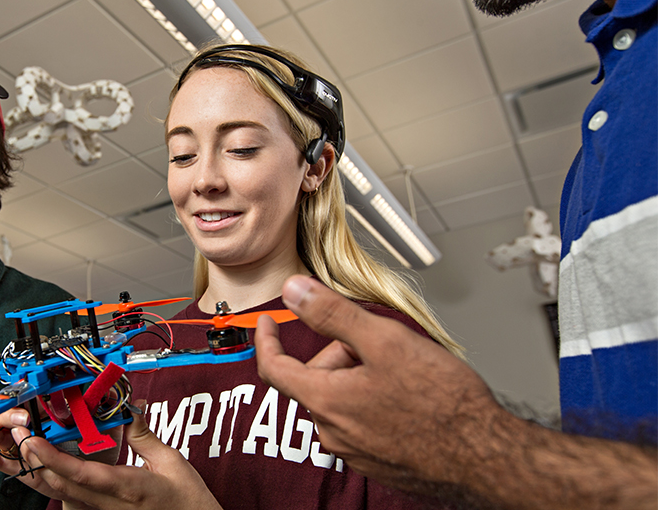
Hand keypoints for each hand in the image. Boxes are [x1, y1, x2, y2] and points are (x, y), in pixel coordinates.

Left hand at [0, 402, 221, 509]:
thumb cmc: (187, 500)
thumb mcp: (171, 461)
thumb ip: (144, 434)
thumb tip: (128, 410)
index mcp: (125, 487)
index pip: (79, 473)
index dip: (50, 458)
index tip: (31, 441)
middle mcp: (107, 503)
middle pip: (58, 485)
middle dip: (32, 461)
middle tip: (15, 436)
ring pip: (60, 494)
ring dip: (35, 472)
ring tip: (15, 451)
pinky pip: (71, 499)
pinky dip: (52, 481)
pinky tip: (41, 468)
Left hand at [254, 275, 502, 490]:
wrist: (484, 457)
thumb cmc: (443, 405)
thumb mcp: (384, 341)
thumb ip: (332, 313)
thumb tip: (293, 291)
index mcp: (326, 401)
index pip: (273, 367)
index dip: (266, 339)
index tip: (267, 322)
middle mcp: (333, 432)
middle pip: (316, 378)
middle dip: (340, 353)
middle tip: (379, 345)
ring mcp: (354, 451)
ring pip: (340, 399)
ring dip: (359, 377)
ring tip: (402, 372)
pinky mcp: (376, 462)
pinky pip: (361, 422)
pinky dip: (374, 402)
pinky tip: (408, 398)